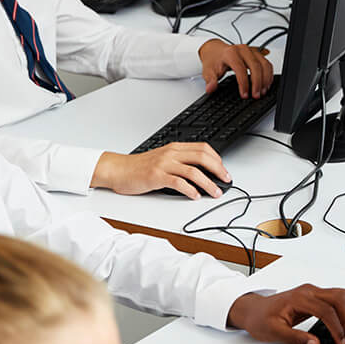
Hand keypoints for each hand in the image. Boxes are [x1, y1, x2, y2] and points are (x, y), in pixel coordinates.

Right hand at [91, 143, 229, 198]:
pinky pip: (178, 182)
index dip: (217, 159)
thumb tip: (202, 173)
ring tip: (215, 192)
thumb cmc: (140, 167)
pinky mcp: (156, 176)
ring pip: (193, 171)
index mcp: (175, 147)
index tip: (224, 170)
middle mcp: (171, 153)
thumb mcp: (163, 158)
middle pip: (202, 158)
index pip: (203, 148)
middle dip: (218, 170)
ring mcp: (164, 164)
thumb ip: (181, 161)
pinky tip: (195, 196)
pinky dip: (190, 190)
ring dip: (208, 183)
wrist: (118, 169)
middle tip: (226, 180)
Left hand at [199, 40, 273, 97]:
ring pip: (264, 64)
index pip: (240, 69)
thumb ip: (210, 81)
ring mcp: (251, 51)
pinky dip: (268, 74)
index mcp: (231, 53)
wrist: (216, 50)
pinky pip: (267, 63)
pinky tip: (266, 84)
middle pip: (256, 66)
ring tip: (263, 91)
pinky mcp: (257, 54)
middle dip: (257, 83)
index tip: (244, 95)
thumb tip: (210, 88)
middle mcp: (243, 50)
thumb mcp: (208, 71)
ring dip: (266, 79)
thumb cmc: (214, 60)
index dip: (244, 83)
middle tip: (256, 95)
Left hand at [228, 285, 344, 343]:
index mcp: (299, 298)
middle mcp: (308, 291)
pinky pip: (337, 297)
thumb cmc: (260, 319)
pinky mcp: (315, 295)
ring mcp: (313, 291)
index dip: (336, 328)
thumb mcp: (274, 333)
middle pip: (339, 297)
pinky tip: (344, 323)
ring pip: (341, 294)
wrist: (252, 310)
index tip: (340, 342)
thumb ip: (296, 339)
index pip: (326, 310)